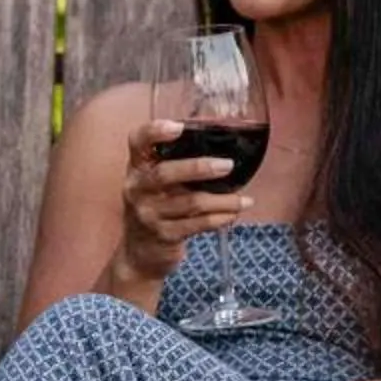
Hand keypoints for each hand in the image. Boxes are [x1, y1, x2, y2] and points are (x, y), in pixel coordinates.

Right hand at [113, 117, 247, 285]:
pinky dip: (220, 218)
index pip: (137, 142)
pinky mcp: (164, 236)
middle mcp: (137, 189)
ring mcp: (149, 215)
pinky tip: (233, 214)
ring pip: (190, 203)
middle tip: (227, 165)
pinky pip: (198, 224)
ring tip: (243, 199)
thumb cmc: (155, 208)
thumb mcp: (153, 183)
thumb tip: (221, 144)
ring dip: (222, 200)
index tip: (178, 126)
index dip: (154, 131)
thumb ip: (173, 164)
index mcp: (136, 168)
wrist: (140, 254)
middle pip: (164, 174)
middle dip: (199, 168)